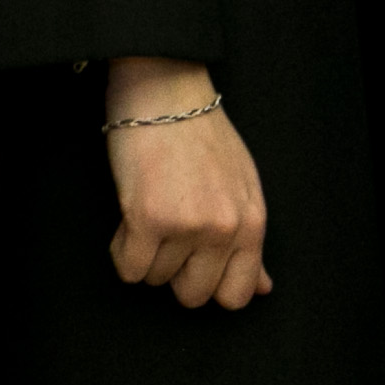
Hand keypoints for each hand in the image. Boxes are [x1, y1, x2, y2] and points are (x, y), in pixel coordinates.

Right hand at [101, 56, 270, 309]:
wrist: (164, 89)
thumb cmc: (201, 133)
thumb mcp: (240, 184)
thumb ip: (249, 240)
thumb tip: (262, 288)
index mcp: (252, 222)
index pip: (237, 295)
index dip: (210, 284)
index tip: (195, 263)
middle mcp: (224, 229)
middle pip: (193, 295)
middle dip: (175, 271)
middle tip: (168, 232)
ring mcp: (186, 226)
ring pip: (156, 279)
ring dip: (147, 252)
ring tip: (150, 208)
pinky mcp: (147, 219)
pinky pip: (129, 269)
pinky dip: (122, 251)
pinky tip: (130, 217)